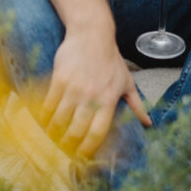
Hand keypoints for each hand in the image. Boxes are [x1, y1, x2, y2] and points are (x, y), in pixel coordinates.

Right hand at [34, 25, 150, 160]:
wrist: (92, 34)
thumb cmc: (111, 59)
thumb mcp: (127, 82)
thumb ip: (137, 105)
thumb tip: (149, 123)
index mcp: (109, 100)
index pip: (97, 133)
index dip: (87, 149)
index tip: (81, 157)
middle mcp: (91, 97)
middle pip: (75, 131)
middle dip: (67, 145)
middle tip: (62, 151)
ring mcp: (73, 89)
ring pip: (59, 120)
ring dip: (53, 133)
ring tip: (51, 139)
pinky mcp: (59, 80)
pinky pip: (48, 105)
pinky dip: (43, 117)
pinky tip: (42, 122)